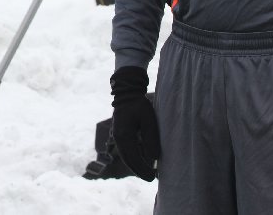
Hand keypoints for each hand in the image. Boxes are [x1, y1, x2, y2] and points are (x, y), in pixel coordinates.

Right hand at [110, 66, 159, 180]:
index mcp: (123, 135)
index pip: (133, 158)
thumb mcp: (148, 120)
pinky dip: (133, 158)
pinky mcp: (120, 134)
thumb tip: (154, 158)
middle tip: (151, 178)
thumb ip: (151, 139)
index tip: (152, 176)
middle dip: (139, 170)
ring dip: (136, 165)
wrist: (127, 93)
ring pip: (126, 156)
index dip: (143, 169)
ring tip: (148, 172)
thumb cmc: (139, 105)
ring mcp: (117, 136)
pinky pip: (126, 150)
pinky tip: (142, 161)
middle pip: (128, 159)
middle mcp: (118, 138)